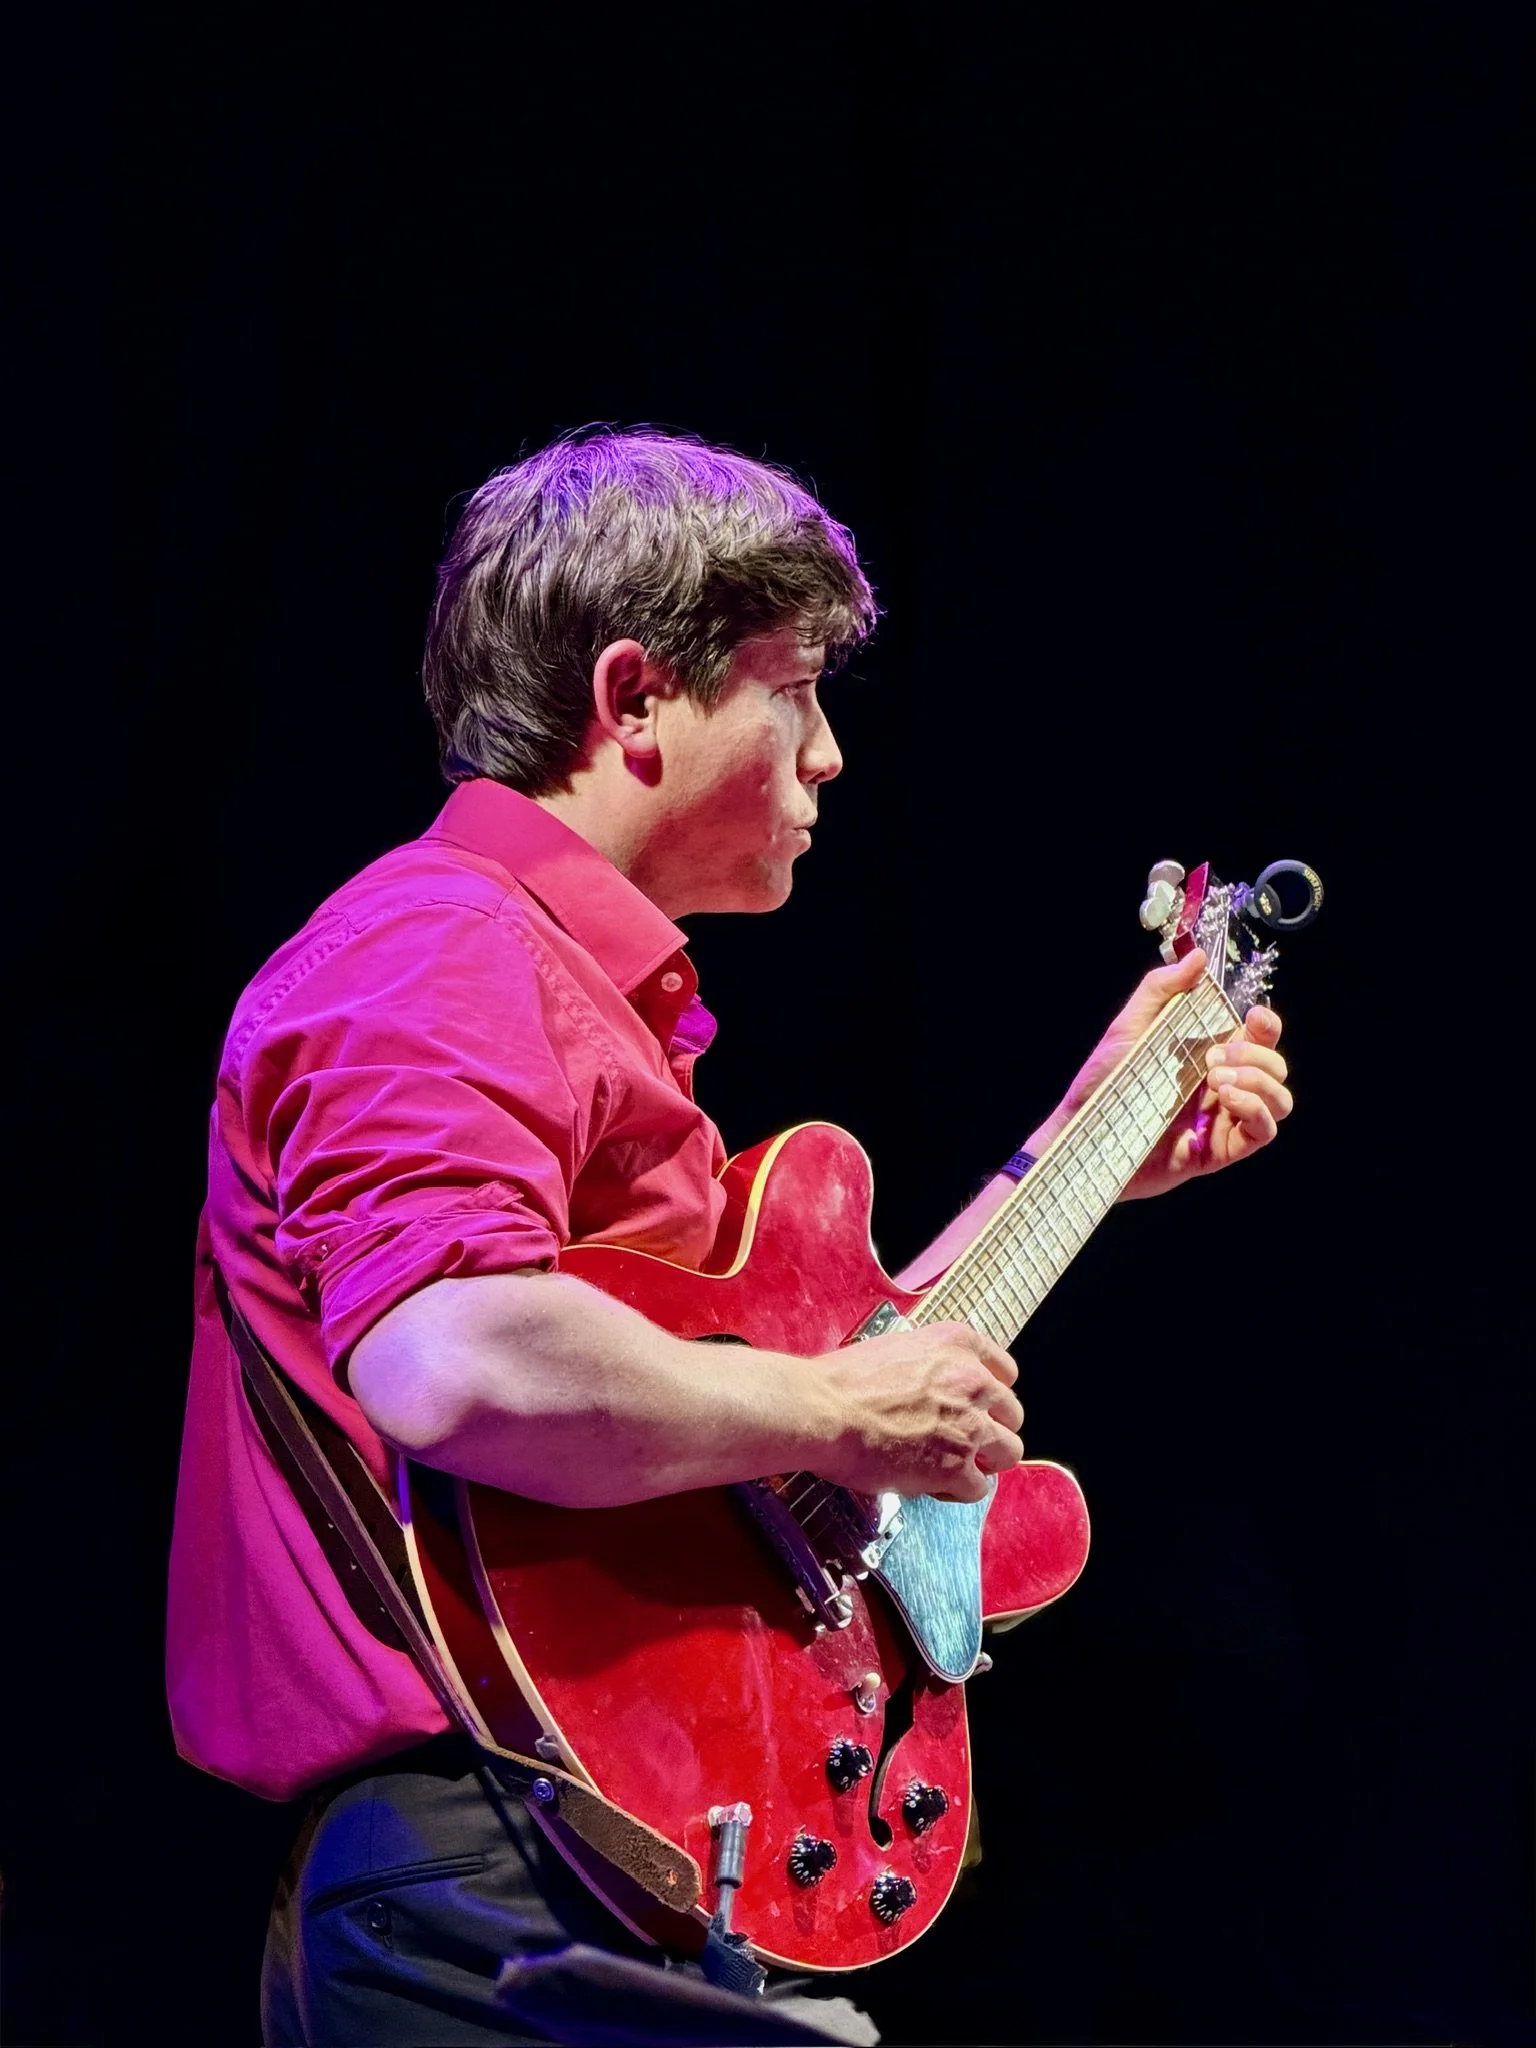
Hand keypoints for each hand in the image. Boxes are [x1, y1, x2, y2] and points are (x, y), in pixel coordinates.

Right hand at [812, 1321, 1023, 1502]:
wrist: (822, 1410)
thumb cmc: (842, 1382)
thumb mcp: (896, 1348)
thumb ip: (929, 1364)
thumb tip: (933, 1386)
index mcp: (956, 1344)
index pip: (1004, 1369)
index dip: (991, 1393)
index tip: (980, 1405)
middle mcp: (972, 1381)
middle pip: (1011, 1413)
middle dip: (989, 1429)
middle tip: (960, 1439)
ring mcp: (970, 1425)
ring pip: (1008, 1451)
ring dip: (984, 1461)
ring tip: (951, 1465)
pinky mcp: (957, 1467)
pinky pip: (979, 1487)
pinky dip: (958, 1490)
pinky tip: (932, 1484)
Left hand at [1032, 947, 1293, 1200]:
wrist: (1083, 1132)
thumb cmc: (1102, 1082)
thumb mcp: (1128, 1027)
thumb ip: (1161, 990)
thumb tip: (1198, 957)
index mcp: (1207, 1055)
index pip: (1259, 1037)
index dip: (1268, 1025)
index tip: (1254, 1016)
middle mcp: (1222, 1086)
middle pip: (1275, 1066)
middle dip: (1256, 1054)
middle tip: (1212, 1058)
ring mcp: (1223, 1120)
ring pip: (1280, 1100)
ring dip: (1260, 1082)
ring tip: (1217, 1080)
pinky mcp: (1219, 1151)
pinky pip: (1263, 1132)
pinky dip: (1256, 1111)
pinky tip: (1226, 1100)